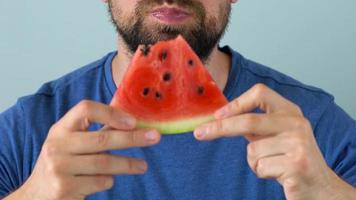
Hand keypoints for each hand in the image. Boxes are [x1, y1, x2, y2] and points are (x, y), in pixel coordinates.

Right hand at [6, 100, 160, 199]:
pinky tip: (108, 179)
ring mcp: (59, 168)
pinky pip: (99, 182)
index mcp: (60, 129)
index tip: (133, 121)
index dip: (111, 113)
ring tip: (142, 166)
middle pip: (102, 138)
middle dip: (133, 138)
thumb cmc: (62, 163)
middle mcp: (57, 146)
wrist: (36, 196)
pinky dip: (109, 180)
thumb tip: (131, 119)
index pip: (85, 109)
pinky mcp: (65, 188)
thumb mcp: (71, 143)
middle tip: (155, 137)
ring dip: (128, 164)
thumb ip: (95, 131)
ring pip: (104, 163)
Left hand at [194, 84, 354, 199]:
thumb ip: (255, 125)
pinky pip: (260, 167)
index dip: (235, 102)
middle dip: (219, 128)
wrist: (320, 186)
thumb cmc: (291, 159)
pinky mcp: (297, 165)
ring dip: (254, 162)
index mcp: (290, 112)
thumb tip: (219, 117)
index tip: (217, 114)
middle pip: (248, 120)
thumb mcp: (276, 135)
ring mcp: (298, 144)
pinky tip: (278, 174)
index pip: (260, 93)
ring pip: (252, 151)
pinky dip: (262, 173)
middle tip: (199, 133)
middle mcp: (296, 123)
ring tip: (273, 165)